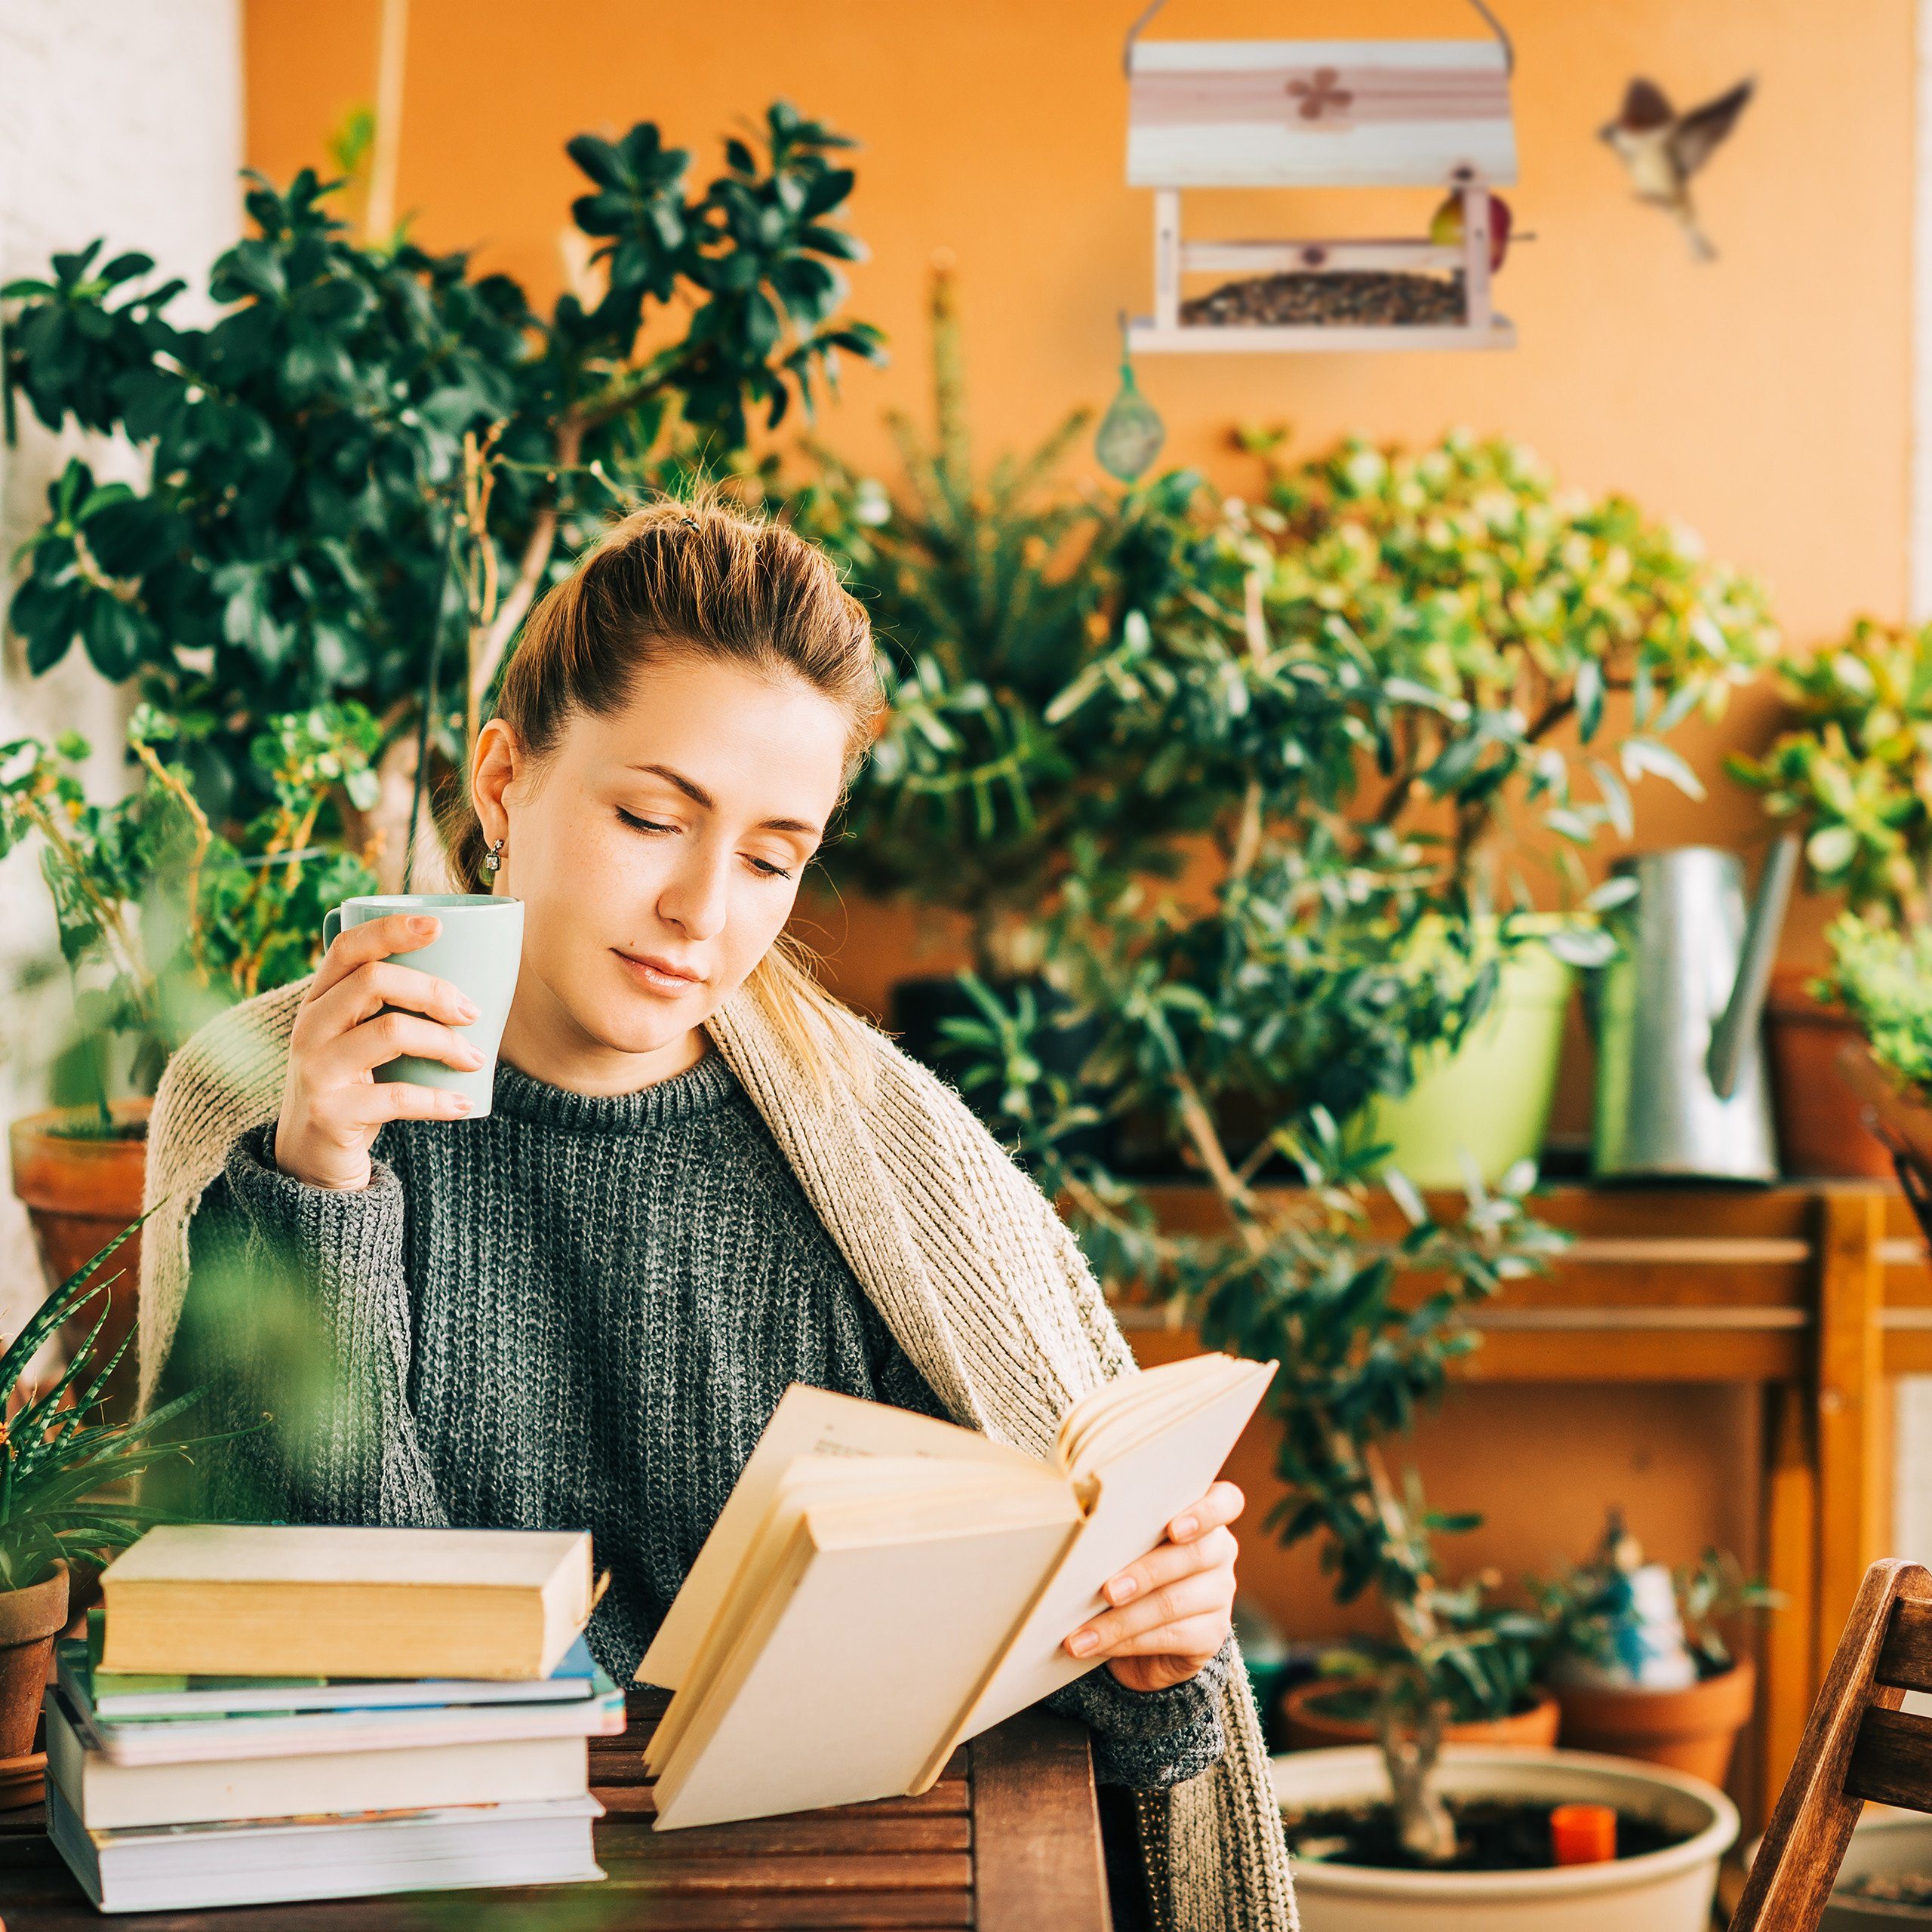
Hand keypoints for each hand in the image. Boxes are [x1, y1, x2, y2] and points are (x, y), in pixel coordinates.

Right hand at [273, 913, 484, 1190]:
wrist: (310, 1161)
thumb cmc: (355, 1088)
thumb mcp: (359, 1040)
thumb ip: (390, 1009)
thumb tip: (473, 979)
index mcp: (319, 1001)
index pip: (347, 948)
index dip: (391, 929)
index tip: (439, 925)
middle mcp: (309, 1028)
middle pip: (374, 981)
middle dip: (434, 991)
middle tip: (472, 1012)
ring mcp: (315, 1070)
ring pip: (390, 1032)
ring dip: (446, 1044)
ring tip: (474, 1060)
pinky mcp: (329, 1113)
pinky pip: (396, 1096)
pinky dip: (437, 1099)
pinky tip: (462, 1104)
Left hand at [1061, 1479, 1242, 1693]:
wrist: (1148, 1634)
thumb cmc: (1130, 1570)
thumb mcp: (1129, 1545)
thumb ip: (1123, 1535)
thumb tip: (1080, 1545)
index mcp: (1204, 1516)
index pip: (1226, 1502)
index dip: (1205, 1513)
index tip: (1174, 1529)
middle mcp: (1220, 1552)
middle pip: (1192, 1556)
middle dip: (1144, 1574)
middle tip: (1106, 1591)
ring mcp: (1219, 1594)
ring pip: (1172, 1603)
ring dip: (1120, 1620)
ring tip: (1082, 1633)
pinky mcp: (1212, 1635)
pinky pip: (1169, 1637)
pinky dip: (1126, 1642)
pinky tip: (1097, 1645)